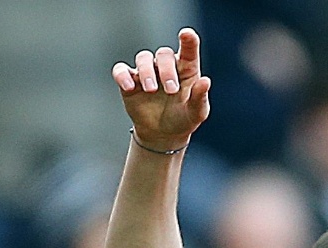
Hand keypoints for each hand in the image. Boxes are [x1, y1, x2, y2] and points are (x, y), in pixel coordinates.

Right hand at [112, 27, 210, 152]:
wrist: (164, 134)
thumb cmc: (184, 119)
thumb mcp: (196, 113)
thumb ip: (200, 97)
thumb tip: (206, 81)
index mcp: (187, 69)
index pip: (188, 49)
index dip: (188, 40)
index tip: (186, 34)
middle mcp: (167, 66)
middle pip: (164, 54)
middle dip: (167, 70)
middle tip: (171, 90)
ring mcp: (147, 72)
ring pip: (143, 57)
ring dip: (147, 71)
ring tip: (151, 90)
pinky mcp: (130, 81)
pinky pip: (121, 70)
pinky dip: (122, 75)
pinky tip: (128, 86)